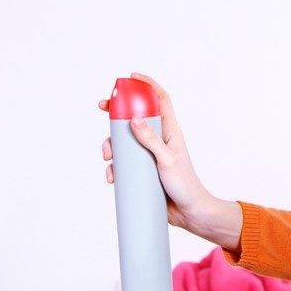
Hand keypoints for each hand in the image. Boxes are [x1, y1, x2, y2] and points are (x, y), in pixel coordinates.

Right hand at [99, 73, 242, 250]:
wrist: (189, 213)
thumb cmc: (185, 185)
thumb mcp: (167, 160)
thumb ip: (151, 140)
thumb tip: (134, 119)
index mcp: (169, 131)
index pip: (160, 100)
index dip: (146, 85)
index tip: (131, 77)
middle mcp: (158, 140)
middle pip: (135, 118)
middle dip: (116, 113)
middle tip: (102, 108)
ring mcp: (149, 156)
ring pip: (124, 143)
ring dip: (111, 146)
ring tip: (107, 157)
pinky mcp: (142, 172)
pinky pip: (124, 165)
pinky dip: (114, 168)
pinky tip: (111, 177)